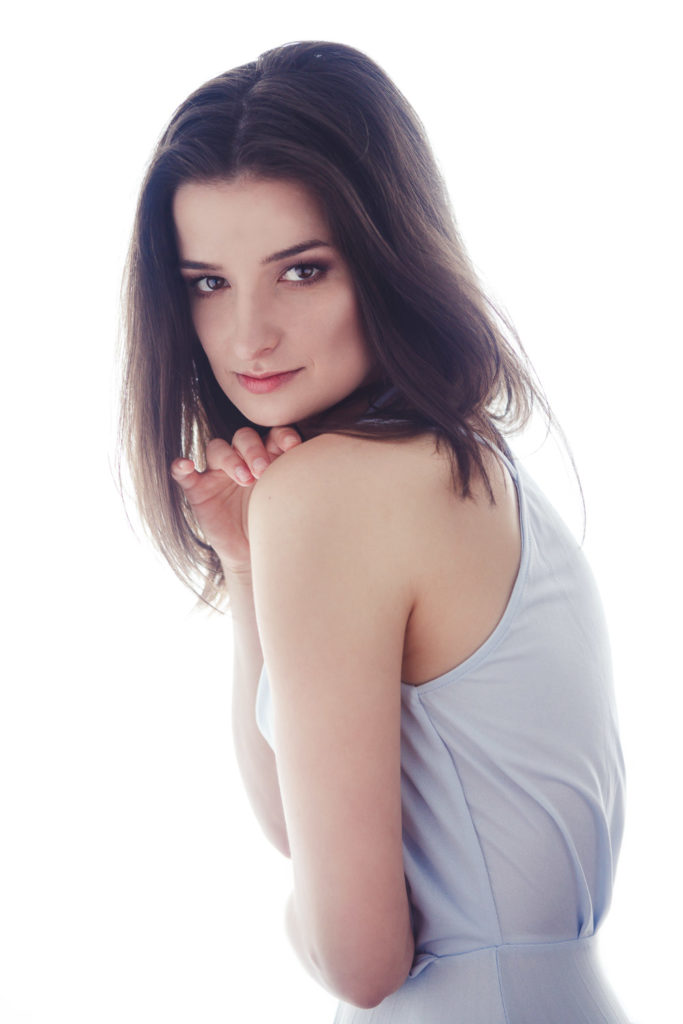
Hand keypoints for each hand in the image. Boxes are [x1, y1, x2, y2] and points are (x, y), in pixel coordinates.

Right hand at [170, 426, 301, 574]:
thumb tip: (329, 469)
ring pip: (218, 449)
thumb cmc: (277, 523)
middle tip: (263, 471)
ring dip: (230, 459)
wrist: (256, 555)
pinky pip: (184, 474)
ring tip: (243, 478)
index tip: (294, 447)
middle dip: (254, 450)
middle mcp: (242, 459)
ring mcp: (217, 473)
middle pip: (244, 438)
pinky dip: (181, 467)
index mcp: (268, 456)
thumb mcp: (290, 502)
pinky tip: (184, 465)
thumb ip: (301, 483)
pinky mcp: (198, 489)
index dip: (282, 436)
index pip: (272, 435)